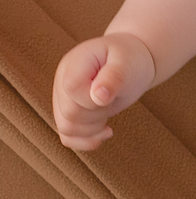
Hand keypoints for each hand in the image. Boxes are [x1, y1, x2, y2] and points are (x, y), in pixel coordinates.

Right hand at [53, 33, 155, 150]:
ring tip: (110, 109)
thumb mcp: (127, 62)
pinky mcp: (68, 114)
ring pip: (67, 128)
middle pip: (69, 112)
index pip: (72, 87)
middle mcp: (62, 81)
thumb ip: (114, 76)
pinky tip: (106, 131)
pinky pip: (68, 137)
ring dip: (94, 127)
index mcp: (75, 62)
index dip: (92, 97)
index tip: (112, 93)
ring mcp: (62, 99)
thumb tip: (99, 97)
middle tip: (114, 98)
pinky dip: (87, 140)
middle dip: (98, 112)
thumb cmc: (130, 58)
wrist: (131, 62)